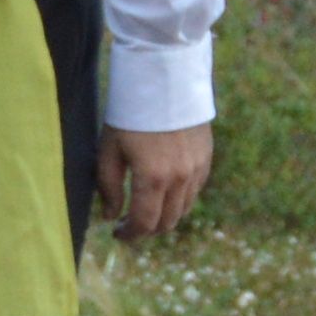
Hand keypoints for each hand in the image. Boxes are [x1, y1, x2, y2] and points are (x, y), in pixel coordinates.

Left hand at [99, 123, 214, 243]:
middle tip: (129, 224)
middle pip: (167, 222)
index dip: (130, 234)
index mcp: (153, 178)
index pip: (145, 223)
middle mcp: (180, 178)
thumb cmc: (129, 114)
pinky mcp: (206, 157)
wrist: (163, 80)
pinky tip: (164, 191)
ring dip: (164, 216)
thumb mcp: (109, 149)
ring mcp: (197, 168)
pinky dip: (180, 199)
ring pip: (184, 209)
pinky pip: (195, 190)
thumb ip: (109, 186)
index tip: (117, 233)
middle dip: (147, 229)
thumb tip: (111, 216)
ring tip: (145, 209)